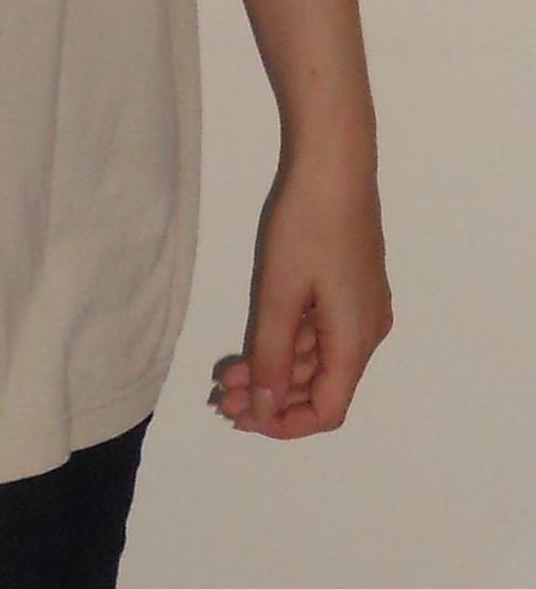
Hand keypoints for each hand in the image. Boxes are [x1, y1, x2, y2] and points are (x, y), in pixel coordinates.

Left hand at [211, 147, 391, 438]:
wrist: (335, 164)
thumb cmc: (306, 225)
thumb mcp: (278, 295)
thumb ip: (271, 357)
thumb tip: (265, 410)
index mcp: (356, 340)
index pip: (328, 410)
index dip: (286, 424)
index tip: (243, 418)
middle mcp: (366, 332)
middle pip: (322, 387)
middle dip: (272, 398)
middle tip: (222, 397)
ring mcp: (361, 310)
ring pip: (318, 361)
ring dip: (275, 372)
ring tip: (227, 375)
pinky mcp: (350, 289)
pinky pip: (320, 334)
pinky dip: (287, 345)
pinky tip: (251, 344)